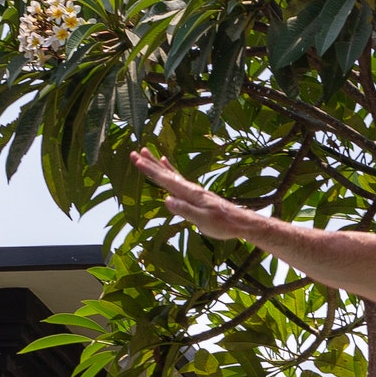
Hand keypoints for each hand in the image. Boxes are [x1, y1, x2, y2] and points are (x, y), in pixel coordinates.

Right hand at [131, 150, 269, 242]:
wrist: (240, 222)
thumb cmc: (223, 224)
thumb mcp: (202, 221)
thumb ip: (184, 210)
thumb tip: (166, 199)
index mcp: (190, 193)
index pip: (166, 179)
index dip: (150, 170)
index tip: (137, 160)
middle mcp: (190, 188)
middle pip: (166, 172)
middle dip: (150, 163)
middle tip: (135, 152)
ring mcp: (193, 190)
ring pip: (171, 173)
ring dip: (158, 164)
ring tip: (147, 152)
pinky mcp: (196, 194)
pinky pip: (178, 178)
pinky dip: (170, 170)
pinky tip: (167, 164)